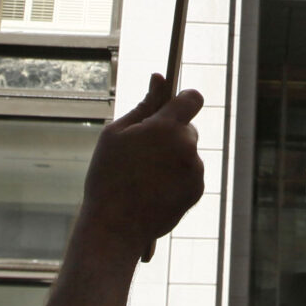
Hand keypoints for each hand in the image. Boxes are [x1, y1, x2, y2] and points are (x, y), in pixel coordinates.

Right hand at [77, 75, 204, 261]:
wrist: (115, 226)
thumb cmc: (108, 177)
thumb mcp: (116, 134)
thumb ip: (143, 104)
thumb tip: (159, 78)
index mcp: (166, 127)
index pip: (192, 98)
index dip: (184, 98)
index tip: (173, 103)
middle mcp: (187, 146)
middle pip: (187, 128)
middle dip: (170, 134)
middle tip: (143, 151)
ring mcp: (195, 170)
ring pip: (188, 153)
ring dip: (173, 158)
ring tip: (144, 176)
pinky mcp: (197, 190)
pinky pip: (189, 174)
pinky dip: (177, 178)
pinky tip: (153, 190)